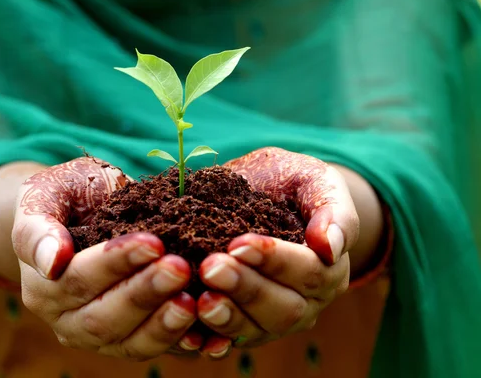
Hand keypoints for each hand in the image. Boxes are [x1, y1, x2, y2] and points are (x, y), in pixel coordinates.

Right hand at [12, 157, 195, 359]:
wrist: (87, 211)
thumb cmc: (67, 196)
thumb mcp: (45, 195)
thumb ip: (38, 227)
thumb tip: (51, 263)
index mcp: (43, 286)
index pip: (79, 279)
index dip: (116, 263)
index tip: (153, 243)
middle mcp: (67, 320)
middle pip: (104, 317)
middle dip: (145, 294)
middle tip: (179, 268)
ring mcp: (99, 337)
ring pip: (130, 343)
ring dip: (164, 325)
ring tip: (193, 302)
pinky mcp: (129, 341)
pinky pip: (156, 348)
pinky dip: (182, 344)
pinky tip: (208, 335)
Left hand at [195, 147, 358, 356]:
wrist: (264, 194)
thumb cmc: (291, 185)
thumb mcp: (315, 181)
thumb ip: (332, 210)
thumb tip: (329, 246)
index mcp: (328, 268)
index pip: (308, 272)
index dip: (274, 261)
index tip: (239, 244)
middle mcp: (306, 302)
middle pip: (283, 308)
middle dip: (246, 289)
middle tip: (211, 268)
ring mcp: (274, 319)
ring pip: (256, 330)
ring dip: (227, 317)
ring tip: (200, 301)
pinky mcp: (244, 327)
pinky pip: (229, 341)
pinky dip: (210, 342)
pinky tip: (190, 336)